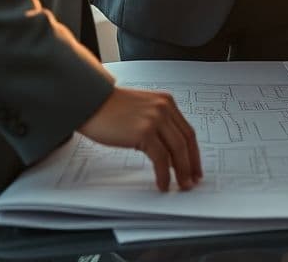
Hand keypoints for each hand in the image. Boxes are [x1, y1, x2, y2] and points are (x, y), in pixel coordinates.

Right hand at [79, 87, 201, 191]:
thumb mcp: (142, 110)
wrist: (90, 102)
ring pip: (177, 150)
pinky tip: (163, 184)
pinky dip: (164, 174)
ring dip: (182, 172)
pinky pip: (161, 158)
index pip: (187, 130)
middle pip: (186, 140)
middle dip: (192, 164)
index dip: (194, 152)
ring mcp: (155, 119)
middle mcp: (164, 108)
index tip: (196, 166)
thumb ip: (158, 123)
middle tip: (193, 180)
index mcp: (166, 102)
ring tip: (181, 186)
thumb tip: (169, 151)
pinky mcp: (144, 131)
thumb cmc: (111, 109)